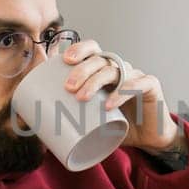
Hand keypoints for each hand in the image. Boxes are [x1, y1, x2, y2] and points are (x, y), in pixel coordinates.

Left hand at [60, 40, 179, 150]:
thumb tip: (36, 124)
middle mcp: (121, 69)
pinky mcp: (151, 87)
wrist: (148, 139)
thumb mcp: (92, 119)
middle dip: (82, 70)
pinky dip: (123, 92)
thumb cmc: (118, 126)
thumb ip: (71, 116)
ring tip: (82, 98)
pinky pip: (138, 84)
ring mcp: (137, 76)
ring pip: (115, 70)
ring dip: (96, 81)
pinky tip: (110, 104)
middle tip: (68, 88)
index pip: (94, 50)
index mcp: (106, 70)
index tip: (65, 59)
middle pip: (101, 60)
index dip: (80, 49)